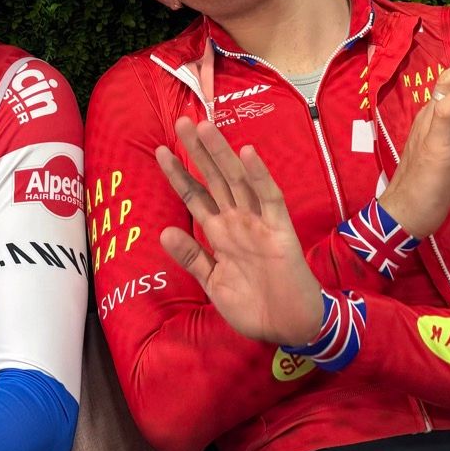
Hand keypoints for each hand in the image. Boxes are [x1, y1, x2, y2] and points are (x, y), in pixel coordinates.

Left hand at [156, 117, 324, 344]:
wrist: (289, 328)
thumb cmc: (253, 306)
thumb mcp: (213, 282)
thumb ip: (191, 256)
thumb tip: (163, 231)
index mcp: (220, 232)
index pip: (196, 196)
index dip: (178, 174)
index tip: (161, 150)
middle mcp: (238, 221)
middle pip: (215, 179)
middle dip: (198, 151)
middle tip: (182, 122)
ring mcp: (259, 223)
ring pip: (238, 181)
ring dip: (222, 154)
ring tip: (204, 127)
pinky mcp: (281, 230)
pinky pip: (270, 198)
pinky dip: (259, 176)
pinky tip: (247, 154)